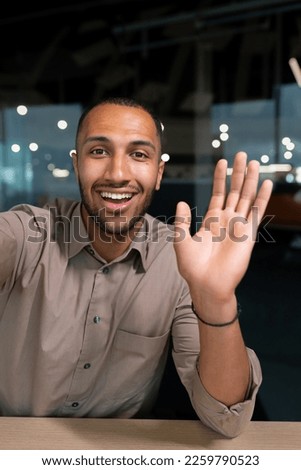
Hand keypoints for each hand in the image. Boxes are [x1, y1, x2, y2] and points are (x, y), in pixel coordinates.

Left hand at [173, 151, 272, 302]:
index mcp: (211, 221)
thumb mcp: (181, 240)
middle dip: (238, 173)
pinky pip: (257, 213)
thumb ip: (182, 220)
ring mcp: (239, 226)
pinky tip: (265, 184)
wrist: (206, 286)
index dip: (221, 178)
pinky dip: (262, 198)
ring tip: (254, 163)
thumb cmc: (192, 267)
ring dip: (250, 181)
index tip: (222, 162)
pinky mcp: (248, 235)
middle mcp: (227, 220)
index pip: (218, 193)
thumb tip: (182, 201)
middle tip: (242, 155)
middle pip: (234, 191)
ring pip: (246, 198)